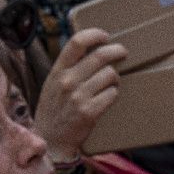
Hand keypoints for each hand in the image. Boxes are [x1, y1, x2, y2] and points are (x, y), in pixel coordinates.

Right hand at [36, 29, 127, 158]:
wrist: (50, 139)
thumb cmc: (54, 109)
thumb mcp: (53, 83)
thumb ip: (68, 67)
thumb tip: (91, 48)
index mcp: (57, 71)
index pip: (76, 42)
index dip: (94, 34)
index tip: (105, 35)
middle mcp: (67, 81)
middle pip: (100, 56)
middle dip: (117, 51)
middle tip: (122, 52)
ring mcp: (78, 96)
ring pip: (110, 74)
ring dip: (115, 78)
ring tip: (110, 83)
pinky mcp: (90, 112)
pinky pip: (113, 94)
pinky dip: (113, 94)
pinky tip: (107, 98)